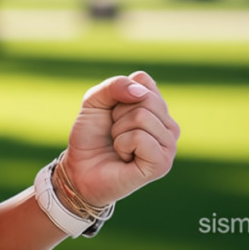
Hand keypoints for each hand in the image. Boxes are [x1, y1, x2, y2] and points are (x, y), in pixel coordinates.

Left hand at [61, 71, 179, 206]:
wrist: (80, 169)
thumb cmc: (90, 136)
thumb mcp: (94, 101)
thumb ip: (113, 86)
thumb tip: (139, 92)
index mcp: (156, 107)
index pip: (142, 80)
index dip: (117, 94)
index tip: (112, 112)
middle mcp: (168, 125)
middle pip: (144, 97)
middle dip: (117, 113)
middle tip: (114, 132)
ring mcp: (168, 145)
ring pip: (142, 116)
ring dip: (118, 131)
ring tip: (119, 146)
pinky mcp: (162, 163)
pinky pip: (140, 137)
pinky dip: (122, 144)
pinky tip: (124, 157)